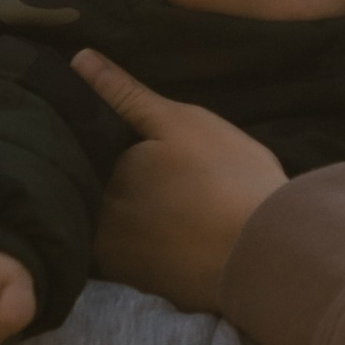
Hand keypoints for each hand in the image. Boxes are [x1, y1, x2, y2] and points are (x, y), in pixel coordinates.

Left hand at [75, 52, 287, 313]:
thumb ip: (125, 93)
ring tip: (144, 198)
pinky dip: (129, 243)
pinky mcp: (140, 286)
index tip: (108, 133)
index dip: (90, 139)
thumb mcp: (181, 121)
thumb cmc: (228, 178)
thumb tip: (77, 59)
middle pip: (84, 191)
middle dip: (93, 177)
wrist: (267, 255)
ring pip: (98, 225)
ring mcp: (116, 259)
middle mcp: (97, 219)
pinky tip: (155, 232)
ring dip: (109, 213)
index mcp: (104, 174)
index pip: (80, 150)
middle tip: (131, 166)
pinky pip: (120, 258)